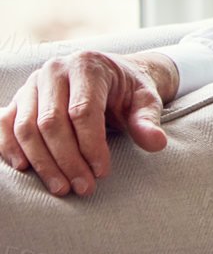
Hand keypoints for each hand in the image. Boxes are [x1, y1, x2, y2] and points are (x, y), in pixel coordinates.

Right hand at [0, 51, 176, 196]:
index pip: (83, 111)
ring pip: (26, 127)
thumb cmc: (129, 91)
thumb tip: (156, 143)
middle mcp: (54, 70)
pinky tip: (25, 169)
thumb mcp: (146, 101)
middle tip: (84, 187)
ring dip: (42, 162)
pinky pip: (4, 124)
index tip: (103, 172)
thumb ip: (148, 121)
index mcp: (87, 66)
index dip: (91, 145)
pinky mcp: (19, 99)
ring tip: (61, 188)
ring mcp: (32, 85)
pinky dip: (9, 147)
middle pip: (51, 122)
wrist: (112, 76)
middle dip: (67, 160)